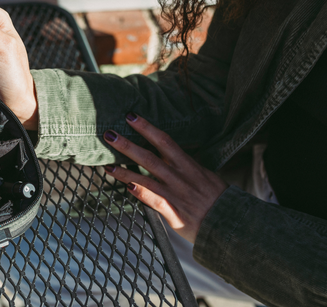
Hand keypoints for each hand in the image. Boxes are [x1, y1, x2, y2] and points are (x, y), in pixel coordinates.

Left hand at [103, 113, 227, 242]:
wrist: (232, 222)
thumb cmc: (218, 199)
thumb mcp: (204, 175)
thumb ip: (184, 166)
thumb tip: (166, 155)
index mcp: (189, 165)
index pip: (165, 140)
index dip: (146, 127)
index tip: (130, 116)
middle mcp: (180, 176)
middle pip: (150, 156)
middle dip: (128, 145)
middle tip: (109, 134)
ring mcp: (176, 194)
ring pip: (147, 178)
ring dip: (125, 170)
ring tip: (107, 165)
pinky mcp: (174, 212)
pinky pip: (154, 200)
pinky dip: (140, 192)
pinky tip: (126, 186)